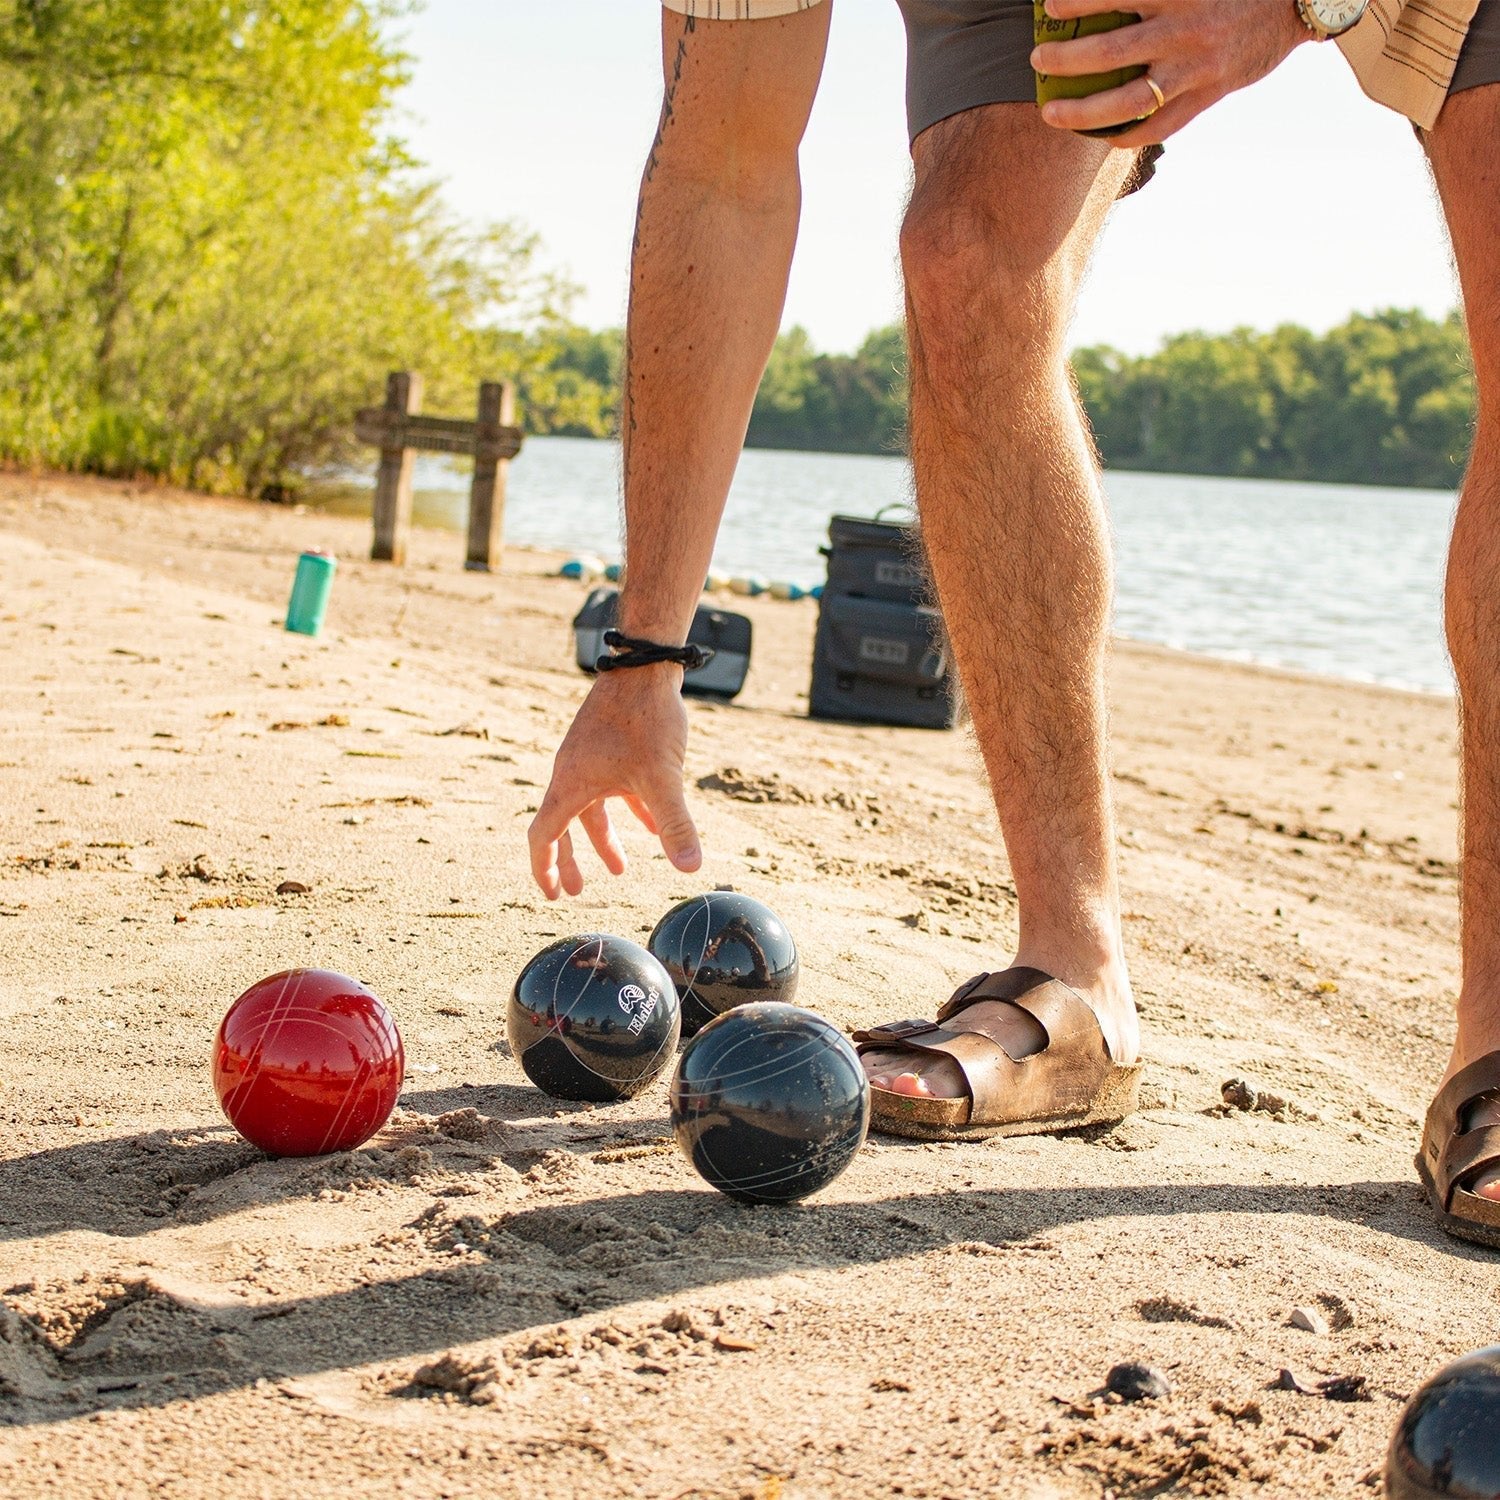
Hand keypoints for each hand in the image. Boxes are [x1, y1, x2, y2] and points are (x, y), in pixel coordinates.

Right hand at [528, 667, 702, 899]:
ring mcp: (590, 757)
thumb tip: (689, 867)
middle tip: (578, 891)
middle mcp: (572, 772)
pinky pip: (611, 786)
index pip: (543, 837)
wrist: (644, 667)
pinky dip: (627, 809)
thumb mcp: (662, 777)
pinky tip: (651, 826)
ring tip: (622, 868)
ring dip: (602, 838)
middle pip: (563, 826)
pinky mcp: (608, 743)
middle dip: (571, 861)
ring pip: (590, 808)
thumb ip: (674, 823)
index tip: (552, 894)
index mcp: (571, 784)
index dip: (545, 869)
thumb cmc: (645, 719)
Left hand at [1030, 0, 1308, 146]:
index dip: (1079, 2)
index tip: (1049, 6)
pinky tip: (1101, 136)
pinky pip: (1159, 126)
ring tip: (1050, 112)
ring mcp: (1196, 70)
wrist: (1297, 1)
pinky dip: (1126, 135)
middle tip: (1037, 59)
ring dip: (1082, 112)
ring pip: (1127, 102)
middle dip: (1065, 60)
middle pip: (1110, 55)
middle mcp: (1184, 32)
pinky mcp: (1208, 95)